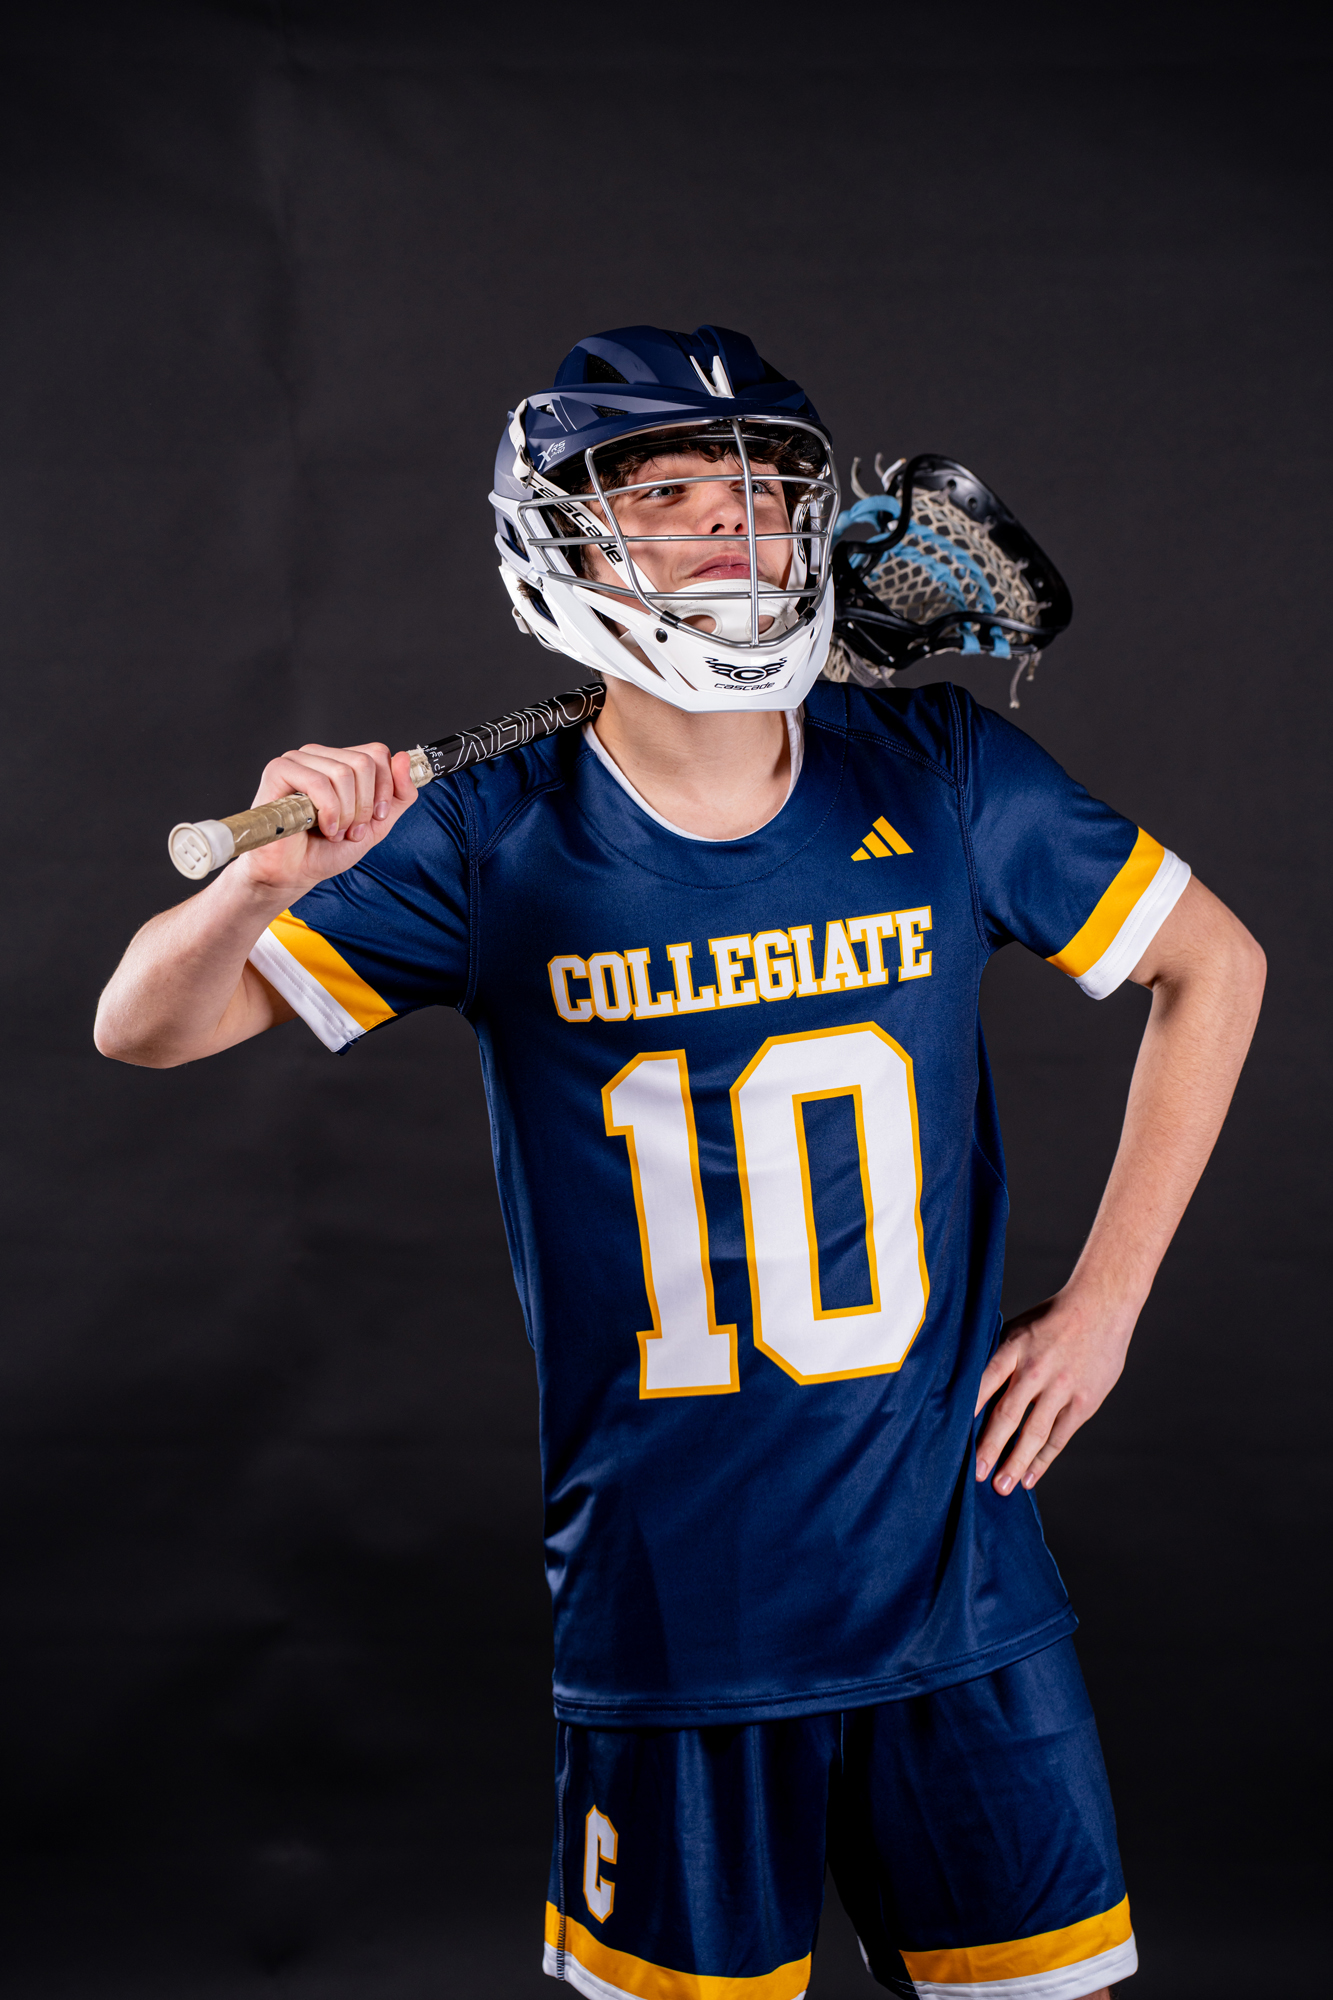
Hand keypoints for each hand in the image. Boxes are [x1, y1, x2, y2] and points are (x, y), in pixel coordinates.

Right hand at [235, 742, 418, 896]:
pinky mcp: (278, 771)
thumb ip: (399, 795)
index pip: (377, 753)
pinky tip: (323, 828)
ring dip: (346, 813)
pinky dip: (328, 812)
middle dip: (365, 806)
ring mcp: (298, 760)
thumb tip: (404, 758)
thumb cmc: (328, 849)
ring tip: (335, 832)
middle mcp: (319, 756)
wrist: (295, 873)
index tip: (377, 817)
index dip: (385, 788)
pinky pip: (318, 782)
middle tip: (352, 829)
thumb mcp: (377, 824)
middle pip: (364, 762)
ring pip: (343, 773)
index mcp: (341, 761)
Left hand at [973, 1288, 1134, 1494]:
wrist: (1102, 1305)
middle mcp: (1036, 1369)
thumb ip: (997, 1356)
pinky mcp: (1083, 1401)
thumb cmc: (1052, 1318)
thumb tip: (966, 1385)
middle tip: (975, 1474)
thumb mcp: (1018, 1327)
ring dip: (1016, 1462)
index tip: (952, 1437)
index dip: (968, 1412)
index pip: (984, 1383)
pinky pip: (1059, 1436)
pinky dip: (1043, 1459)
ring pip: (1034, 1432)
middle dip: (989, 1447)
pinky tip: (1030, 1476)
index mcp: (1013, 1347)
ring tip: (1002, 1486)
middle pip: (1007, 1414)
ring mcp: (1062, 1387)